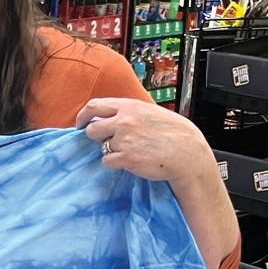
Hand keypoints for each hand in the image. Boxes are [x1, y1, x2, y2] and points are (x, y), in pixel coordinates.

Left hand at [75, 98, 217, 185]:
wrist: (187, 153)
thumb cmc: (173, 133)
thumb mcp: (150, 112)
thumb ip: (129, 113)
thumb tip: (109, 117)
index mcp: (129, 106)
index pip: (95, 106)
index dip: (83, 116)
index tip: (80, 124)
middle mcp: (124, 120)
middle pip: (92, 129)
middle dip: (95, 137)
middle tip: (104, 142)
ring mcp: (124, 139)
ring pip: (101, 147)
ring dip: (110, 150)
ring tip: (129, 151)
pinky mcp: (126, 158)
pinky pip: (107, 161)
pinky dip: (116, 163)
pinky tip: (132, 160)